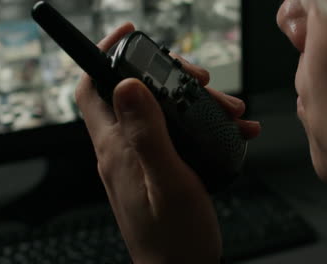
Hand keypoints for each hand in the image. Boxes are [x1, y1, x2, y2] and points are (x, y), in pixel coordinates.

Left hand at [75, 22, 260, 263]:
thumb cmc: (175, 237)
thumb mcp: (167, 182)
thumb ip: (147, 135)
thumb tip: (127, 86)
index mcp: (116, 148)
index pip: (93, 88)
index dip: (105, 57)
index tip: (131, 37)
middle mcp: (123, 149)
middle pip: (135, 93)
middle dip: (170, 77)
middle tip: (202, 82)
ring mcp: (141, 158)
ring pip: (162, 111)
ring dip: (195, 102)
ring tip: (230, 110)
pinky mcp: (159, 167)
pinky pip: (178, 133)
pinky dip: (204, 124)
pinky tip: (234, 131)